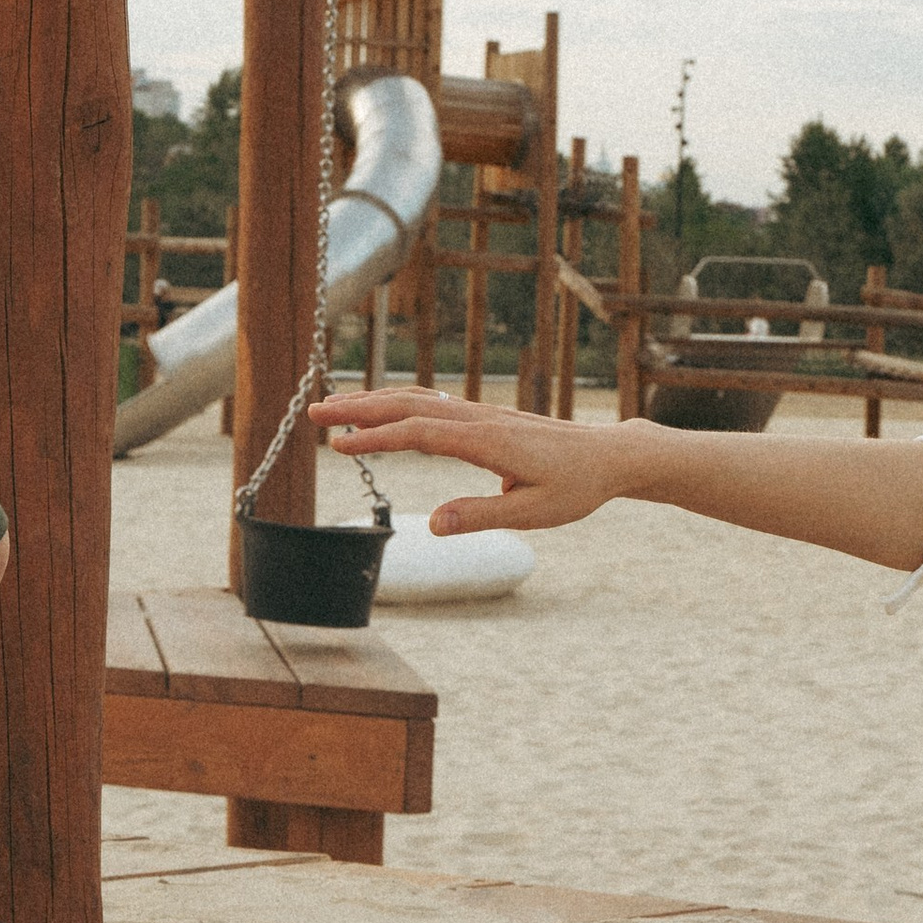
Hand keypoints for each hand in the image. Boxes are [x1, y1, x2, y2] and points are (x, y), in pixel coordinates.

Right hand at [310, 388, 657, 534]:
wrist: (608, 456)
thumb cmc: (575, 487)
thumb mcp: (533, 513)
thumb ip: (480, 515)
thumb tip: (432, 524)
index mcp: (488, 441)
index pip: (420, 435)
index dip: (376, 438)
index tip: (338, 444)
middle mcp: (479, 419)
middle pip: (408, 406)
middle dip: (359, 408)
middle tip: (313, 413)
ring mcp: (480, 414)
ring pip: (417, 398)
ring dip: (373, 400)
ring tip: (333, 407)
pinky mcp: (484, 417)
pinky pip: (432, 403)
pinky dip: (397, 402)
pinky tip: (378, 409)